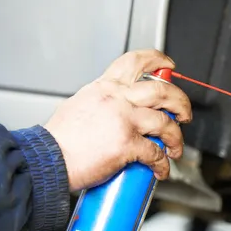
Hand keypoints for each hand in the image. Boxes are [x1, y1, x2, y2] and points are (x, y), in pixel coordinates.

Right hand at [44, 49, 191, 190]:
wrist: (47, 159)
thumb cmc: (60, 140)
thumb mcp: (80, 105)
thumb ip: (103, 103)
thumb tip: (119, 111)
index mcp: (105, 88)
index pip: (134, 62)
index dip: (157, 60)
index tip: (169, 64)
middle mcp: (117, 99)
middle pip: (163, 91)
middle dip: (181, 103)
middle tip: (184, 114)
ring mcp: (124, 121)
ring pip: (166, 123)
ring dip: (176, 138)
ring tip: (175, 148)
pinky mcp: (127, 145)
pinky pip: (156, 153)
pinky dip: (163, 164)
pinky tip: (161, 170)